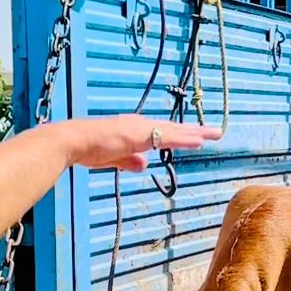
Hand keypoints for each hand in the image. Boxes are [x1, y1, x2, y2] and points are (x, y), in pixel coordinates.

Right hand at [67, 115, 221, 172]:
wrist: (74, 141)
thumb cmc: (88, 149)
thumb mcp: (112, 158)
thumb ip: (129, 161)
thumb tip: (143, 164)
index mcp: (134, 130)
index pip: (162, 132)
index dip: (180, 135)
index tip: (196, 136)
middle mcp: (140, 125)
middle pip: (173, 128)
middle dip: (194, 130)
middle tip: (215, 132)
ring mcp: (140, 128)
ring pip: (174, 130)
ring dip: (194, 133)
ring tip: (214, 134)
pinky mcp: (139, 134)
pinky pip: (167, 137)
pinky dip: (184, 138)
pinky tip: (198, 141)